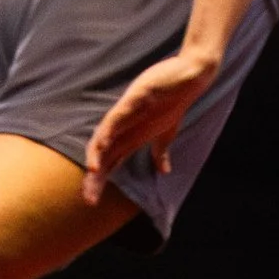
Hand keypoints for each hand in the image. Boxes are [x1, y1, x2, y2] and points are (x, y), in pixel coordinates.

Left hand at [82, 51, 219, 201]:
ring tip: (92, 175)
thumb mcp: (167, 133)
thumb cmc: (174, 101)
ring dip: (97, 157)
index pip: (108, 164)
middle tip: (88, 200)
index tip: (91, 202)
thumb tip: (164, 171)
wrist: (190, 75)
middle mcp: (123, 129)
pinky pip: (116, 118)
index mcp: (130, 138)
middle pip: (102, 156)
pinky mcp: (133, 100)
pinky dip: (108, 131)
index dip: (98, 182)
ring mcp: (126, 115)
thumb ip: (160, 151)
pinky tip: (102, 144)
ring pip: (103, 139)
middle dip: (94, 179)